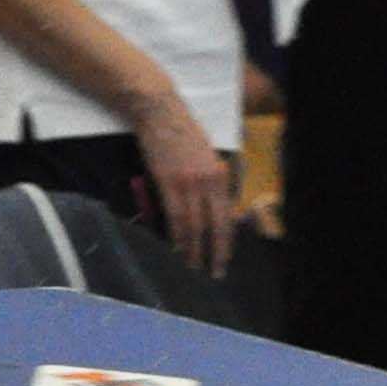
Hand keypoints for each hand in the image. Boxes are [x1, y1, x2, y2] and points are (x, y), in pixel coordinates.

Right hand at [131, 96, 238, 277]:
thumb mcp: (207, 156)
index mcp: (221, 175)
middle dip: (214, 252)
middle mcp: (209, 181)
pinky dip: (177, 235)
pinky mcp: (168, 182)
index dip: (226, 241)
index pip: (226, 216)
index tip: (225, 258)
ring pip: (193, 225)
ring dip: (193, 249)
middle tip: (213, 272)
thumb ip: (211, 182)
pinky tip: (177, 248)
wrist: (160, 113)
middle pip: (214, 225)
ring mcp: (189, 182)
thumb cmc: (182, 133)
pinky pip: (175, 216)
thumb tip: (212, 208)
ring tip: (192, 266)